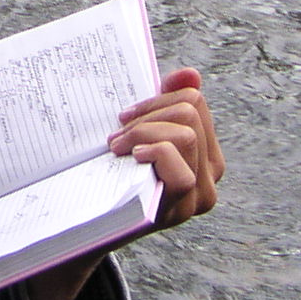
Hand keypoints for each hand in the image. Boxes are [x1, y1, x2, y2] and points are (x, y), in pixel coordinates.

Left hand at [24, 69, 225, 299]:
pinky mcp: (179, 211)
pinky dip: (153, 152)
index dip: (156, 98)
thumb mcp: (139, 133)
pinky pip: (179, 168)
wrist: (90, 225)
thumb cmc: (113, 174)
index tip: (126, 115)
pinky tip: (132, 158)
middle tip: (117, 135)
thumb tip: (189, 73)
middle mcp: (210, 175)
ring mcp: (198, 196)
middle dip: (147, 114)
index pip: (195, 101)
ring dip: (143, 133)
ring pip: (185, 134)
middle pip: (190, 112)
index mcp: (205, 150)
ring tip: (118, 147)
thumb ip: (165, 103)